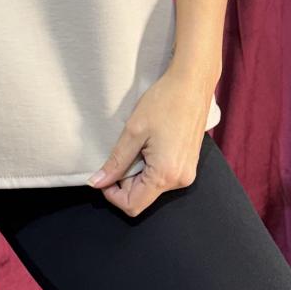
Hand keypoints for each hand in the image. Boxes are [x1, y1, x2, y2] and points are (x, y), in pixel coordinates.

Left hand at [88, 66, 212, 216]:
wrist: (192, 83)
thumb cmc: (165, 102)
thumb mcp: (133, 132)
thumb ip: (115, 162)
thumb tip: (97, 183)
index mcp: (166, 175)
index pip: (133, 205)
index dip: (113, 195)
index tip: (106, 174)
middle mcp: (180, 180)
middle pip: (142, 197)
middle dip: (126, 181)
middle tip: (125, 151)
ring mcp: (187, 173)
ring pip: (152, 187)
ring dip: (138, 172)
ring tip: (140, 145)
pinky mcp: (189, 165)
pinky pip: (163, 177)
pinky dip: (150, 167)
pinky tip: (151, 144)